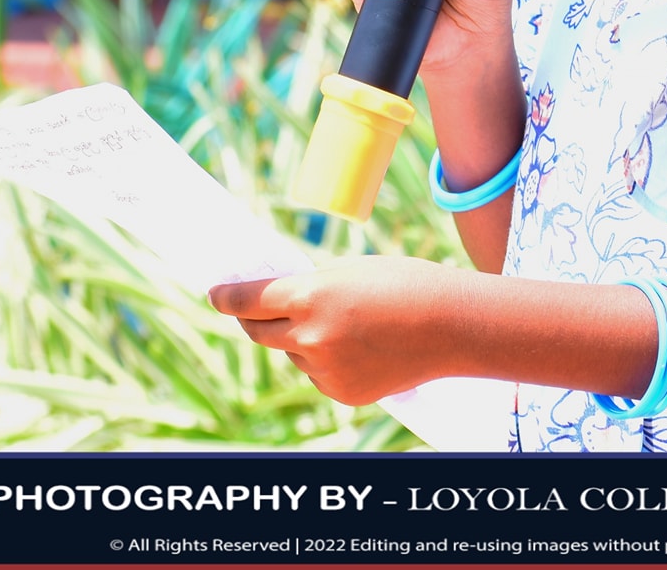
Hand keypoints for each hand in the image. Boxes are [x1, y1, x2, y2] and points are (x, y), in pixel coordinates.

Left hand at [210, 257, 468, 405]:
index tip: (214, 294)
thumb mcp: (349, 272)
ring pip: (295, 355)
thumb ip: (310, 288)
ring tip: (344, 324)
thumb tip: (281, 302)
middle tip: (252, 310)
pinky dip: (328, 363)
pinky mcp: (343, 393)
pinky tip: (361, 348)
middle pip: (259, 333)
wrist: (452, 326)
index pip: (248, 300)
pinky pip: (320, 376)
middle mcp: (310, 337)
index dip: (225, 297)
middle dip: (252, 320)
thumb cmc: (405, 285)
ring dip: (302, 341)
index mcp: (309, 297)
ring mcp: (326, 370)